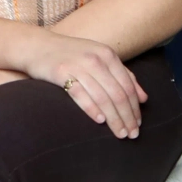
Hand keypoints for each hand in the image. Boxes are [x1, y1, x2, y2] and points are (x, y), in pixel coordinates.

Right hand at [12, 30, 145, 137]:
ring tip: (119, 133)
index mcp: (108, 55)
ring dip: (114, 118)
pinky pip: (80, 94)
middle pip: (118, 94)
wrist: (37, 46)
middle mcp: (95, 59)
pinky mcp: (61, 73)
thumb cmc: (71, 55)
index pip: (127, 86)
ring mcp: (78, 66)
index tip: (138, 125)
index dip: (135, 108)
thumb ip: (122, 75)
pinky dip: (91, 108)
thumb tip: (144, 98)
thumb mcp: (99, 58)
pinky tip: (99, 121)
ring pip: (103, 97)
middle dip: (127, 117)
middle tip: (132, 135)